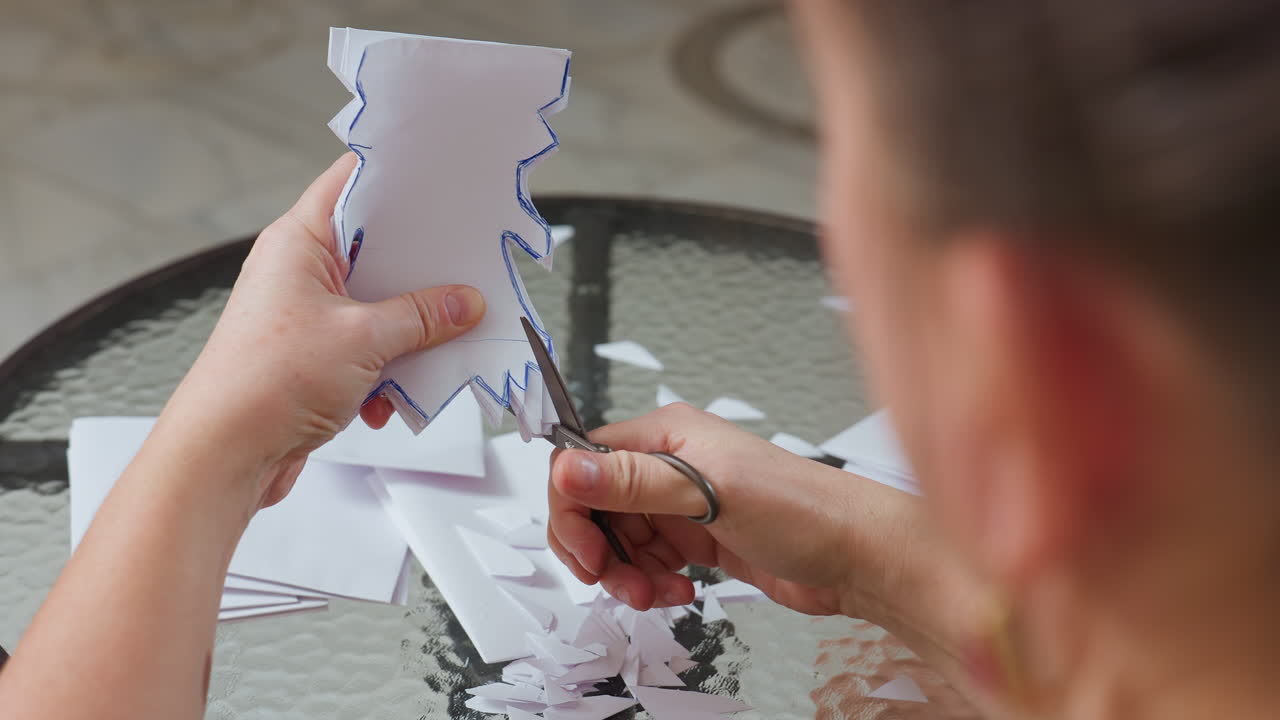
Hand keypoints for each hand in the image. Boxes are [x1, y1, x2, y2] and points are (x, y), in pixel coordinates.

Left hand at [156, 154, 485, 510]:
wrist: (225, 454)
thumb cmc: (267, 382)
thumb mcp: (364, 339)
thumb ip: (423, 317)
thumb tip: (465, 303)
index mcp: (298, 242)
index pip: (350, 182)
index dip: (395, 174)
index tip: (441, 175)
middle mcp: (298, 272)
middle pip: (374, 249)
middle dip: (419, 268)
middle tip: (464, 267)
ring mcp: (305, 315)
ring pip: (377, 305)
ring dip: (408, 331)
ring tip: (433, 346)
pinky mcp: (313, 357)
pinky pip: (367, 348)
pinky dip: (386, 369)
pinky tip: (389, 396)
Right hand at [549, 403, 889, 614]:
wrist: (855, 555)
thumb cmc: (802, 510)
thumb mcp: (709, 493)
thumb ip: (634, 483)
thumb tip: (568, 468)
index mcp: (666, 436)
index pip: (583, 462)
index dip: (573, 509)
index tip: (587, 551)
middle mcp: (669, 465)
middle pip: (596, 507)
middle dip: (599, 551)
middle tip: (615, 581)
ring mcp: (683, 503)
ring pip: (620, 540)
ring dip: (626, 574)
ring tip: (654, 592)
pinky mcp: (698, 537)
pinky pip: (649, 560)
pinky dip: (652, 582)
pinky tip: (679, 591)